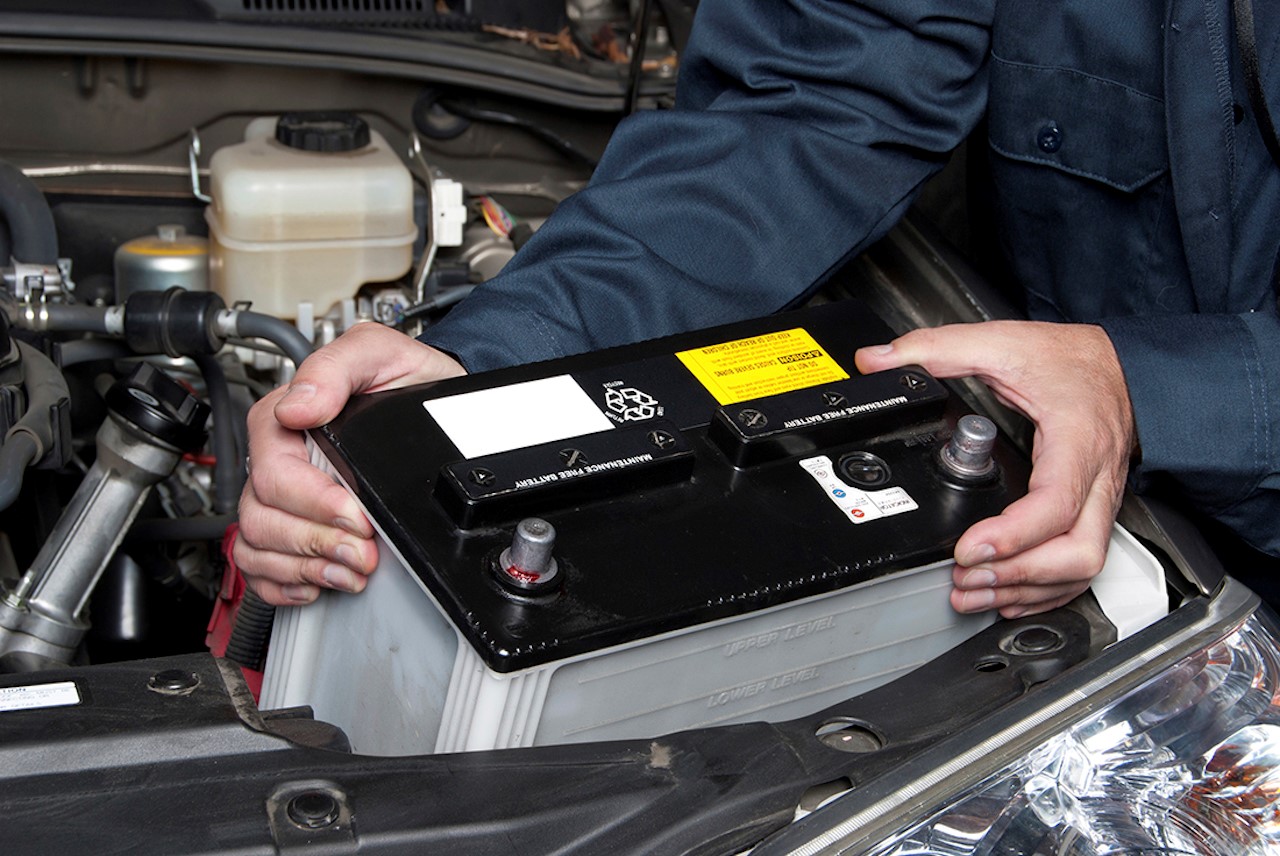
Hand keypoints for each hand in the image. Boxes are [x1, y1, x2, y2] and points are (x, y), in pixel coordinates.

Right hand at [235, 323, 465, 604]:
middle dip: (316, 542)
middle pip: (262, 517)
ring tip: (352, 568)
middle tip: (363, 551)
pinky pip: (261, 567)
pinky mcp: (295, 525)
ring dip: (306, 567)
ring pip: (257, 546)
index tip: (357, 515)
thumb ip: (337, 367)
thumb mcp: (381, 352)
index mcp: (285, 418)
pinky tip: (320, 579)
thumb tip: (300, 405)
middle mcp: (280, 460)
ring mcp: (284, 496)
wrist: (436, 402)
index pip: (273, 473)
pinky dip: (286, 583)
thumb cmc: (407, 378)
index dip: (314, 503)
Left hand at [855, 321, 1135, 617]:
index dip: (1012, 536)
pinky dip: (1045, 588)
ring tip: (973, 592)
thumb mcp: (1002, 342)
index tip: (967, 548)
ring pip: (1083, 566)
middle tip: (965, 577)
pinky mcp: (1096, 511)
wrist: (1125, 363)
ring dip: (1027, 589)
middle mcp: (1097, 478)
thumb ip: (937, 349)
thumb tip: (877, 361)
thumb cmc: (1073, 359)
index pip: (1055, 504)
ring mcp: (1101, 500)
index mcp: (1076, 440)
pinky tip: (1008, 593)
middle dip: (1018, 576)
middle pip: (1077, 552)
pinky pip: (1082, 564)